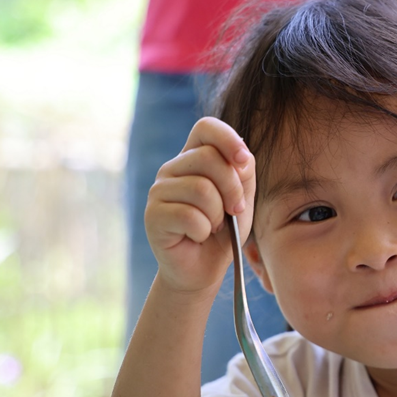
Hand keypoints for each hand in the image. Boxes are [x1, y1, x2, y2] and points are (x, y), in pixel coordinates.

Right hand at [144, 116, 254, 294]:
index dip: (228, 139)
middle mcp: (173, 169)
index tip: (243, 161)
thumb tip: (239, 157)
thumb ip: (242, 172)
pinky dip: (203, 231)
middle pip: (209, 158)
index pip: (206, 128)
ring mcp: (159, 190)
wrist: (204, 268)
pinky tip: (197, 236)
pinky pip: (190, 216)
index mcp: (194, 157)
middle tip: (233, 211)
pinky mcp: (153, 215)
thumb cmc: (224, 231)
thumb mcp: (242, 197)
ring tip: (212, 226)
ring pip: (201, 189)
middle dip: (232, 188)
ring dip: (218, 215)